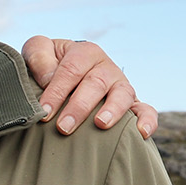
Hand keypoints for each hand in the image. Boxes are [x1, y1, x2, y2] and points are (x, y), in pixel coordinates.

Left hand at [21, 36, 157, 138]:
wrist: (65, 74)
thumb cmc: (49, 65)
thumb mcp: (39, 51)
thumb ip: (38, 57)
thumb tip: (48, 77)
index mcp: (85, 52)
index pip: (71, 70)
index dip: (57, 91)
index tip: (44, 112)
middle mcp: (106, 67)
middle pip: (95, 84)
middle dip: (79, 106)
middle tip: (63, 127)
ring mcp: (121, 86)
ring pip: (122, 94)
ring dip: (112, 110)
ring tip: (101, 124)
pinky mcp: (131, 103)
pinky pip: (145, 109)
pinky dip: (147, 120)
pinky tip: (141, 133)